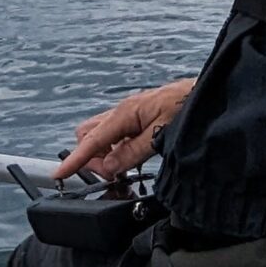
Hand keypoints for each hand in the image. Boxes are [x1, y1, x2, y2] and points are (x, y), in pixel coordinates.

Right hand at [54, 78, 195, 179]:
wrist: (206, 91)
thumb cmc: (188, 106)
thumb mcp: (160, 134)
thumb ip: (132, 152)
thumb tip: (108, 167)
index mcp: (125, 114)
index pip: (91, 140)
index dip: (75, 159)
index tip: (59, 173)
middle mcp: (122, 111)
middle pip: (88, 135)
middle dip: (91, 157)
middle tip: (110, 175)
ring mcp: (129, 113)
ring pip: (101, 135)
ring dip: (105, 154)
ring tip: (123, 169)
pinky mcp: (138, 117)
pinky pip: (116, 134)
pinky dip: (116, 149)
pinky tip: (132, 159)